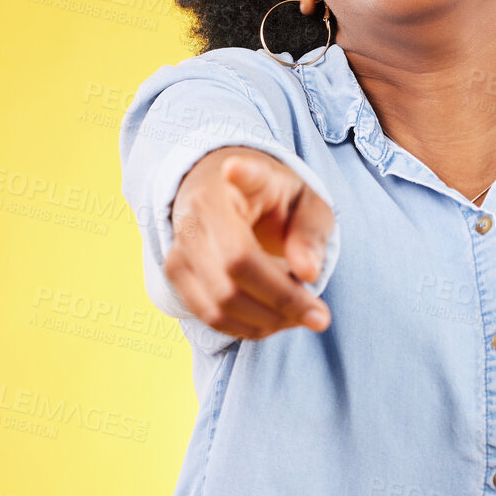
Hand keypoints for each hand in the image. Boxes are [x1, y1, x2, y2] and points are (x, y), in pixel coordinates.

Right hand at [166, 146, 333, 338]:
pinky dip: (248, 327)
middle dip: (283, 302)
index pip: (238, 182)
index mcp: (231, 185)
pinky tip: (275, 319)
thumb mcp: (305, 203)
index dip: (239, 174)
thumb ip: (311, 233)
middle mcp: (195, 214)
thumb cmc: (271, 201)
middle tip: (320, 316)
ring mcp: (179, 247)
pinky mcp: (175, 275)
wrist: (223, 197)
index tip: (236, 168)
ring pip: (220, 303)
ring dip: (267, 321)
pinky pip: (210, 316)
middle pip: (235, 269)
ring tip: (300, 316)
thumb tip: (308, 274)